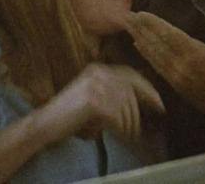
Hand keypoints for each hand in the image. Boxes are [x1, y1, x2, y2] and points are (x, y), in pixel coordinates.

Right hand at [37, 64, 164, 142]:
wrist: (44, 124)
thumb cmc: (69, 115)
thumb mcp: (94, 98)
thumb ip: (114, 94)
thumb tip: (144, 102)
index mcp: (99, 68)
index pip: (130, 75)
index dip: (147, 90)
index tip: (159, 104)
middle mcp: (99, 72)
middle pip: (130, 92)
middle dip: (137, 113)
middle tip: (139, 130)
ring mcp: (96, 84)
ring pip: (126, 106)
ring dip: (128, 125)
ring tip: (125, 136)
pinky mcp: (93, 100)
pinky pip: (117, 116)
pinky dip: (120, 128)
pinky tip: (117, 135)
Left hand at [125, 7, 204, 112]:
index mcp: (197, 54)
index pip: (170, 35)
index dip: (155, 24)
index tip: (141, 14)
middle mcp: (183, 65)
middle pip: (158, 44)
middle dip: (142, 30)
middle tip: (128, 18)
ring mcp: (178, 76)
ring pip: (155, 56)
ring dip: (142, 41)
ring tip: (130, 29)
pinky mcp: (177, 85)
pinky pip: (158, 68)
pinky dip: (148, 56)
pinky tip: (140, 47)